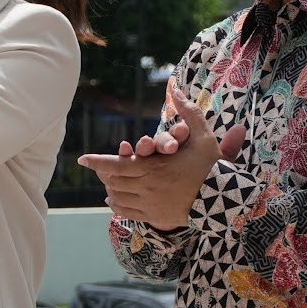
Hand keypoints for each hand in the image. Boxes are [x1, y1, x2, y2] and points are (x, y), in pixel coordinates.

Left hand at [77, 87, 247, 229]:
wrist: (225, 198)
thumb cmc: (213, 165)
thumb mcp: (202, 135)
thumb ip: (187, 112)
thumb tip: (176, 90)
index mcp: (153, 166)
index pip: (115, 165)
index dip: (96, 162)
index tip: (81, 159)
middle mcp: (146, 187)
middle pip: (114, 181)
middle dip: (104, 174)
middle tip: (98, 169)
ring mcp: (150, 204)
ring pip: (119, 197)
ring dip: (110, 189)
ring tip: (107, 183)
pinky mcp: (156, 217)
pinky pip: (128, 212)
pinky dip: (118, 206)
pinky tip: (113, 201)